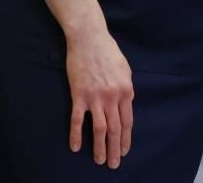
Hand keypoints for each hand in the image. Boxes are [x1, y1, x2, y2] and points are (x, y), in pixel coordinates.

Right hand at [65, 26, 133, 166]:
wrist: (89, 39)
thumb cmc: (108, 52)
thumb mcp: (125, 69)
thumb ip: (126, 88)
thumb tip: (126, 105)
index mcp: (126, 90)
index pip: (127, 121)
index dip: (125, 138)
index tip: (124, 151)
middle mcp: (112, 97)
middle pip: (115, 129)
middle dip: (115, 148)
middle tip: (114, 164)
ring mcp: (95, 97)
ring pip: (99, 128)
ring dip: (99, 147)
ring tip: (99, 161)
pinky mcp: (79, 95)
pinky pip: (77, 120)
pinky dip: (76, 135)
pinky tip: (75, 148)